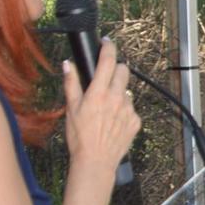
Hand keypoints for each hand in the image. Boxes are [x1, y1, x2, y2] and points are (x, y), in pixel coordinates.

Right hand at [62, 39, 139, 179]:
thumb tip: (68, 64)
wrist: (95, 161)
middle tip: (105, 79)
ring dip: (118, 93)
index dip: (108, 48)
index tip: (106, 43)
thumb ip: (71, 84)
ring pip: (127, 91)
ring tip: (105, 109)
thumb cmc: (79, 136)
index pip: (108, 61)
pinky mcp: (136, 120)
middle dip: (115, 70)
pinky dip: (123, 110)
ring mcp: (129, 109)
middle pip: (124, 71)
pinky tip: (112, 122)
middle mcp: (117, 98)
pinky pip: (131, 108)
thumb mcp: (71, 109)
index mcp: (99, 93)